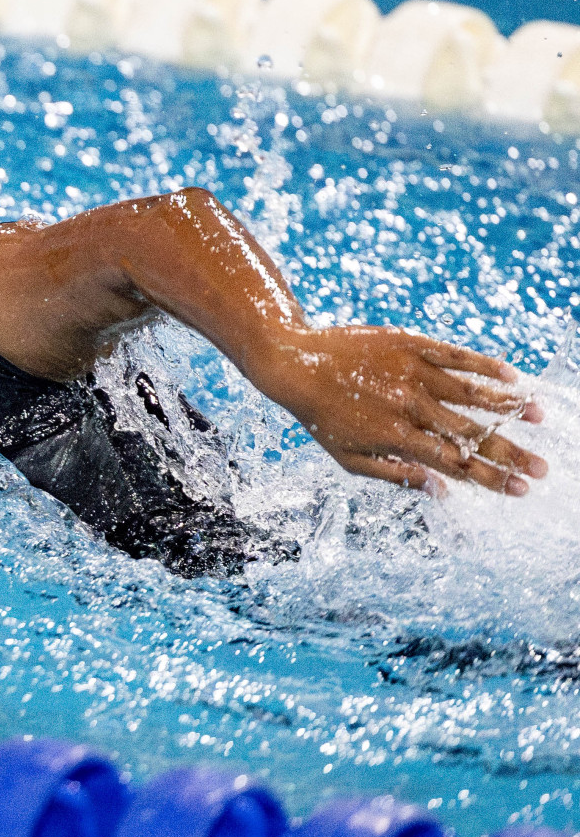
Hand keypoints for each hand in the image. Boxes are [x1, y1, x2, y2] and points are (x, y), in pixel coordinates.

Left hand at [251, 325, 547, 495]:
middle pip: (471, 435)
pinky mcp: (411, 344)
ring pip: (472, 392)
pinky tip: (513, 376)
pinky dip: (486, 366)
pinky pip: (457, 355)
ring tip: (538, 417)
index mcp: (397, 438)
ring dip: (509, 407)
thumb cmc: (322, 417)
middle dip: (510, 454)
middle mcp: (410, 406)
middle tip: (542, 470)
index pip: (456, 464)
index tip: (521, 490)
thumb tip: (442, 493)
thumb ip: (397, 475)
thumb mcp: (350, 458)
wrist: (295, 364)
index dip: (491, 479)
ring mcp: (413, 373)